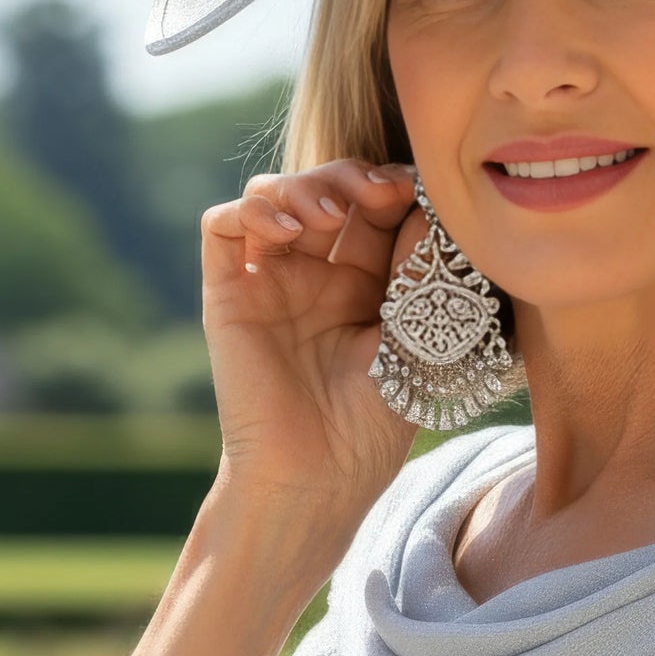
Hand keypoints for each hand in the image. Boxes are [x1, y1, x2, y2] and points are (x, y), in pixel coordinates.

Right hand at [198, 158, 426, 515]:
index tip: (423, 191)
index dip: (395, 187)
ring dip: (306, 185)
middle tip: (380, 191)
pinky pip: (222, 227)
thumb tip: (432, 202)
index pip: (376, 208)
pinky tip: (290, 232)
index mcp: (366, 285)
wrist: (318, 478)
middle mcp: (315, 276)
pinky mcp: (227, 294)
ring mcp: (268, 281)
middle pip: (327, 189)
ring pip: (275, 195)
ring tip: (333, 211)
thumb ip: (417, 271)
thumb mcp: (413, 337)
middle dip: (354, 177)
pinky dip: (252, 210)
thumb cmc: (373, 424)